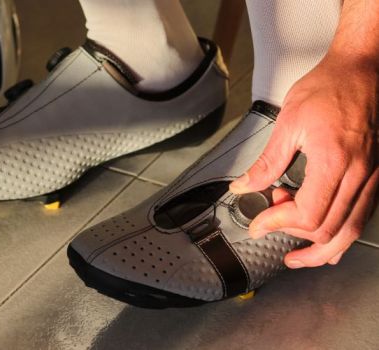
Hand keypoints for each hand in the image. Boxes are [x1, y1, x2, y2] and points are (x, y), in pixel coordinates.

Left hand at [230, 55, 377, 268]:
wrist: (363, 70)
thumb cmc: (329, 88)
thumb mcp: (288, 123)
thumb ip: (266, 162)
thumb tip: (244, 186)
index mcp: (335, 161)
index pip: (307, 213)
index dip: (276, 224)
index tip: (257, 224)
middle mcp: (359, 175)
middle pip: (328, 229)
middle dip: (293, 234)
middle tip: (270, 224)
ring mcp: (371, 177)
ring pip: (350, 231)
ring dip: (321, 248)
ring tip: (298, 256)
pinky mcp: (374, 176)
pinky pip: (360, 217)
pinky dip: (341, 235)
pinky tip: (325, 240)